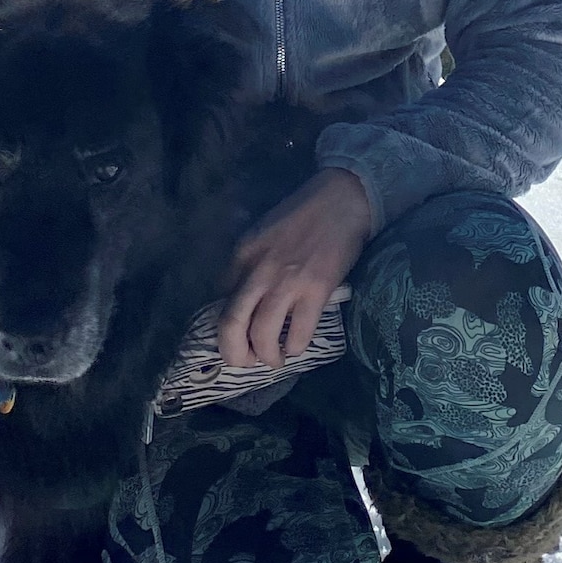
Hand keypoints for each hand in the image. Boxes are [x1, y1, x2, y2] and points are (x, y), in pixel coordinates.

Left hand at [217, 167, 372, 370]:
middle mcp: (258, 271)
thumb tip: (242, 296)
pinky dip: (296, 347)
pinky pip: (300, 333)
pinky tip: (298, 346)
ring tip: (276, 358)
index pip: (220, 300)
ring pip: (262, 335)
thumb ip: (249, 263)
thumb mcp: (263, 234)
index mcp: (243, 255)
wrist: (341, 200)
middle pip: (231, 324)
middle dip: (234, 353)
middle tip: (245, 362)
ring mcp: (287, 282)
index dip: (225, 325)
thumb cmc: (304, 214)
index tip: (237, 335)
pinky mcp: (316, 290)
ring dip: (267, 356)